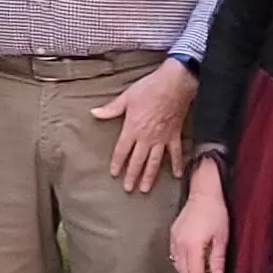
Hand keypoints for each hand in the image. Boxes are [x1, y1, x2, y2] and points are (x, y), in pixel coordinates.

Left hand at [92, 60, 197, 195]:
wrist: (174, 83)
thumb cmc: (150, 88)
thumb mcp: (127, 97)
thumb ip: (111, 109)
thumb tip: (95, 113)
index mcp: (132, 128)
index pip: (122, 150)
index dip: (117, 163)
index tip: (114, 174)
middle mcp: (147, 137)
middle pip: (137, 161)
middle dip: (132, 176)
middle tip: (128, 189)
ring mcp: (162, 138)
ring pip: (154, 162)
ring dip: (149, 176)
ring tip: (145, 188)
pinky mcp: (174, 135)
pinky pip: (176, 153)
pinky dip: (177, 164)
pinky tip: (177, 175)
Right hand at [170, 163, 230, 272]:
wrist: (204, 193)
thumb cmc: (215, 212)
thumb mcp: (222, 236)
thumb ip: (217, 258)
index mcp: (193, 245)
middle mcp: (180, 244)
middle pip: (184, 271)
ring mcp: (174, 239)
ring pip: (177, 264)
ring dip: (188, 272)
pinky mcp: (173, 234)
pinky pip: (174, 255)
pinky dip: (182, 262)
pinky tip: (192, 262)